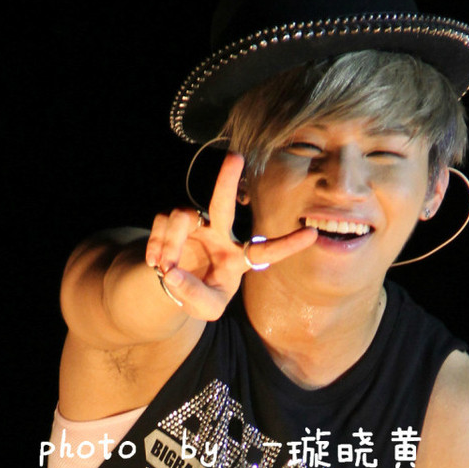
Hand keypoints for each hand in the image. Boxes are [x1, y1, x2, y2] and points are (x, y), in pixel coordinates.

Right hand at [144, 152, 315, 319]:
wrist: (172, 287)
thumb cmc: (200, 295)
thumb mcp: (206, 309)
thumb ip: (195, 297)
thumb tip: (173, 274)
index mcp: (238, 257)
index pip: (264, 251)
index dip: (287, 244)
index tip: (313, 234)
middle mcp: (220, 234)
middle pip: (223, 205)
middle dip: (227, 181)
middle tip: (236, 157)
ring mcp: (195, 225)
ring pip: (183, 217)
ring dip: (172, 243)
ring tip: (166, 267)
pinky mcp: (170, 221)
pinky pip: (162, 222)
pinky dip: (156, 244)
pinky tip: (155, 263)